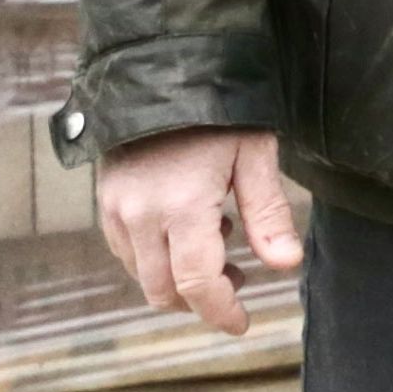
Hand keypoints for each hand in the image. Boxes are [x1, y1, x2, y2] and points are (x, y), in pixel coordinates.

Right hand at [96, 126, 302, 334]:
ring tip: (219, 241)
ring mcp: (117, 210)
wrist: (161, 68)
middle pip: (164, 290)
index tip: (242, 324)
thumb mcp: (254, 153)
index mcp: (182, 207)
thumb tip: (286, 265)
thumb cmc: (219, 109)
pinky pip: (126, 252)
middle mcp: (140, 216)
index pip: (196, 285)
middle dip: (201, 299)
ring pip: (142, 276)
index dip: (220, 312)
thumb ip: (268, 214)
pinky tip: (187, 227)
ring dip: (178, 279)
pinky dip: (157, 258)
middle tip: (237, 279)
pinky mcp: (106, 202)